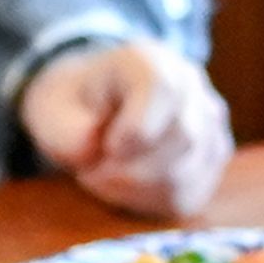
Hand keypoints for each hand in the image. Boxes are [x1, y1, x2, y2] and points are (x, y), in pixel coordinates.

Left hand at [19, 41, 231, 219]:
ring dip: (136, 190)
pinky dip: (150, 202)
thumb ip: (66, 131)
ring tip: (106, 177)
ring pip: (187, 173)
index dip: (135, 131)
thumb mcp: (51, 110)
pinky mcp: (211, 158)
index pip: (163, 89)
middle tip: (91, 173)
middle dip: (130, 170)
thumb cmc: (73, 107)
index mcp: (149, 60)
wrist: (92, 108)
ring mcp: (208, 121)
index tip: (104, 150)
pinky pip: (189, 194)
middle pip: (184, 137)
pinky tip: (126, 188)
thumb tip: (91, 151)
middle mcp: (190, 83)